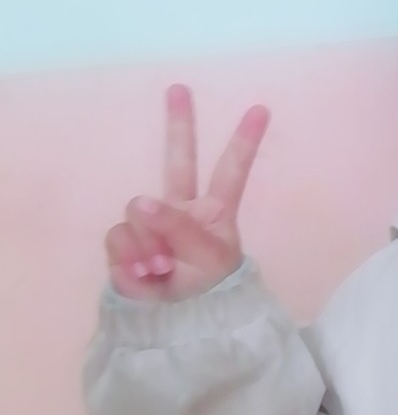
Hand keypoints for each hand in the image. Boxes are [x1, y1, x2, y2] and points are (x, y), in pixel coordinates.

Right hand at [104, 84, 269, 301]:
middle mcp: (182, 210)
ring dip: (148, 244)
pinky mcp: (125, 242)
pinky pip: (119, 237)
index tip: (261, 109)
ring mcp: (151, 224)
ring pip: (139, 211)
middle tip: (179, 89)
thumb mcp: (207, 260)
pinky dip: (129, 257)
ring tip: (163, 270)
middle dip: (179, 123)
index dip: (245, 141)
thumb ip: (178, 228)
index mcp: (215, 212)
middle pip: (179, 159)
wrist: (177, 325)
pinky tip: (143, 274)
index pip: (232, 171)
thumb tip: (141, 202)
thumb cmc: (207, 292)